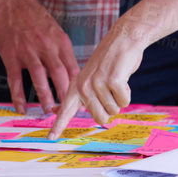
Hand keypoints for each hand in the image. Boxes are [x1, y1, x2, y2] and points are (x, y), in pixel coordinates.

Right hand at [0, 0, 79, 114]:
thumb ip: (63, 54)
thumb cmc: (37, 20)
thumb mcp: (56, 33)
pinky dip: (18, 96)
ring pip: (39, 78)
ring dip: (45, 97)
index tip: (82, 101)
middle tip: (67, 110)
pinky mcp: (11, 55)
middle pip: (60, 75)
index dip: (78, 87)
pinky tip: (21, 108)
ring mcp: (28, 51)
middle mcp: (46, 47)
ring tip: (49, 110)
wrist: (14, 3)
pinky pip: (15, 80)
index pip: (74, 69)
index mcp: (61, 42)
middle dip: (65, 95)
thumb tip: (75, 77)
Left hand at [50, 16, 147, 134]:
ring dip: (120, 98)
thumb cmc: (111, 61)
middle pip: (100, 118)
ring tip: (116, 80)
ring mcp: (97, 83)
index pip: (65, 110)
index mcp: (77, 86)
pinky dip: (128, 92)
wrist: (123, 38)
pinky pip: (124, 101)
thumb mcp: (92, 77)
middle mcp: (83, 86)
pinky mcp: (112, 81)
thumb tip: (74, 111)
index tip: (50, 138)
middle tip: (111, 90)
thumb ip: (84, 95)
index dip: (58, 125)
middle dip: (111, 109)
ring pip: (114, 110)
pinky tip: (123, 77)